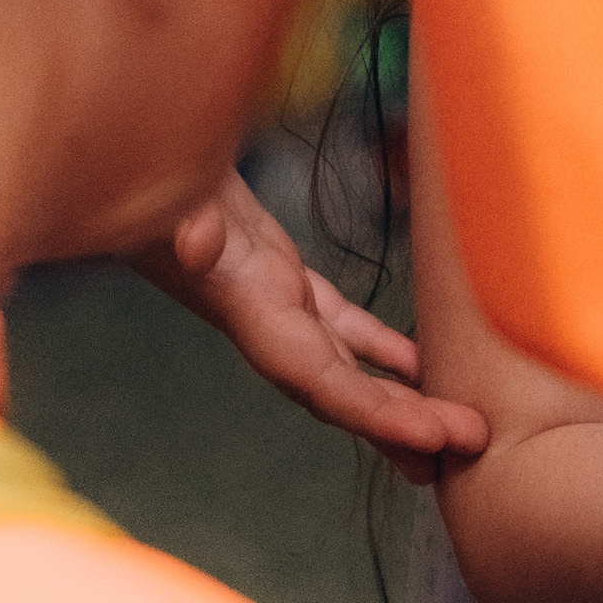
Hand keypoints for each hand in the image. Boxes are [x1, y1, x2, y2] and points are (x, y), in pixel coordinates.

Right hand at [138, 171, 489, 484]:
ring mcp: (271, 303)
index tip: (435, 437)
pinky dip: (380, 347)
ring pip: (343, 368)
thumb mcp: (169, 190)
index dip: (374, 414)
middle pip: (340, 391)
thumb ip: (184, 221)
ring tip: (451, 436)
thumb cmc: (153, 169)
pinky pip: (339, 324)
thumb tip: (198, 240)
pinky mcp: (279, 277)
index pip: (318, 379)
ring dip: (394, 401)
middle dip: (401, 425)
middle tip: (469, 448)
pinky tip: (421, 364)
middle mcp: (261, 320)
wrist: (132, 154)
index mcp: (245, 308)